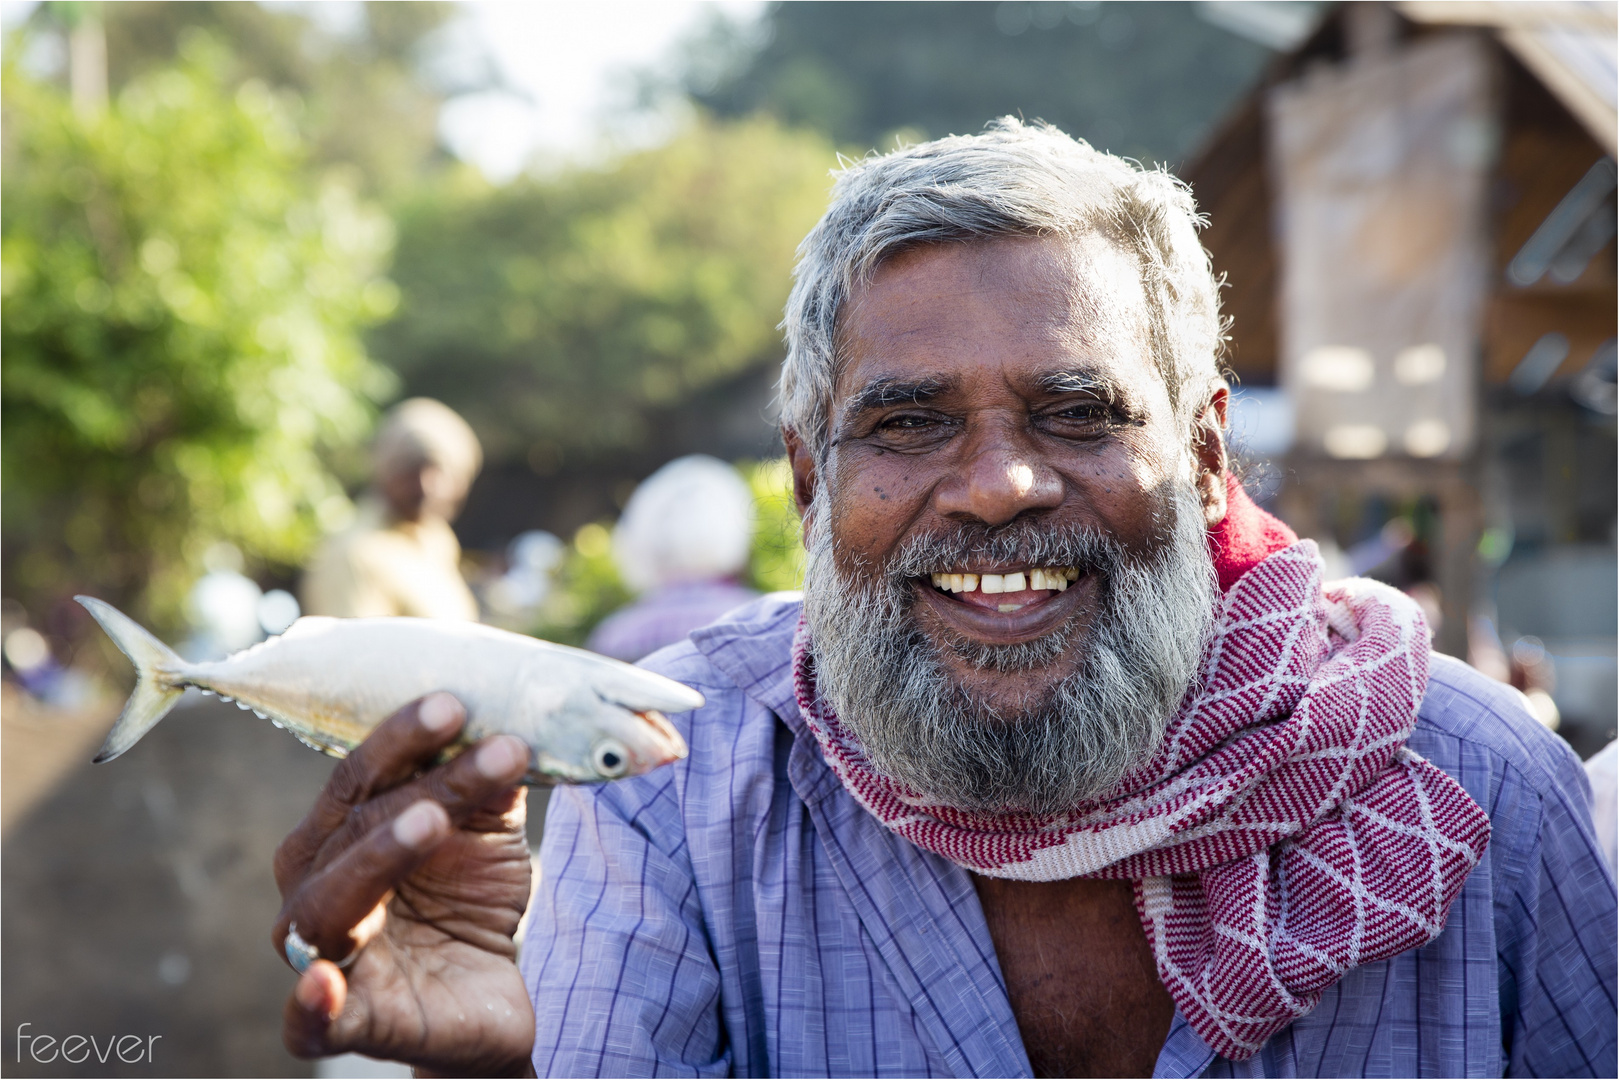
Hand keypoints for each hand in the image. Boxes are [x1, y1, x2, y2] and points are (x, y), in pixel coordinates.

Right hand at [272, 693, 537, 1075]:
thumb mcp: (487, 838)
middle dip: (419, 783)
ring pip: (333, 902)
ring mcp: (318, 956)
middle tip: (479, 746)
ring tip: (432, 820)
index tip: (457, 702)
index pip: (360, 776)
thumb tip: (509, 729)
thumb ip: (489, 790)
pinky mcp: (340, 1023)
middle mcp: (312, 886)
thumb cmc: (466, 900)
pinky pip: (309, 1020)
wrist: (483, 995)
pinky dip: (311, 1006)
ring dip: (382, 855)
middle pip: (353, 824)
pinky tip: (324, 985)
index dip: (405, 738)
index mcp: (335, 834)